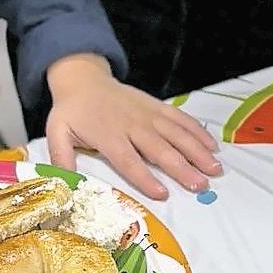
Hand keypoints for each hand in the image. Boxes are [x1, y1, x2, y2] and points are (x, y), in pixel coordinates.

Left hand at [45, 54, 221, 201]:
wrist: (84, 79)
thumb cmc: (72, 111)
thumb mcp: (57, 131)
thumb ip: (60, 157)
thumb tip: (63, 182)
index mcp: (108, 134)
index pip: (128, 159)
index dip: (145, 176)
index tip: (163, 193)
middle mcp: (131, 124)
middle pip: (159, 148)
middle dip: (181, 167)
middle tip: (201, 185)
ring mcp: (146, 113)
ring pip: (175, 133)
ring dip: (196, 151)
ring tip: (215, 169)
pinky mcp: (156, 105)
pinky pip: (179, 118)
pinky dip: (197, 130)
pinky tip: (213, 145)